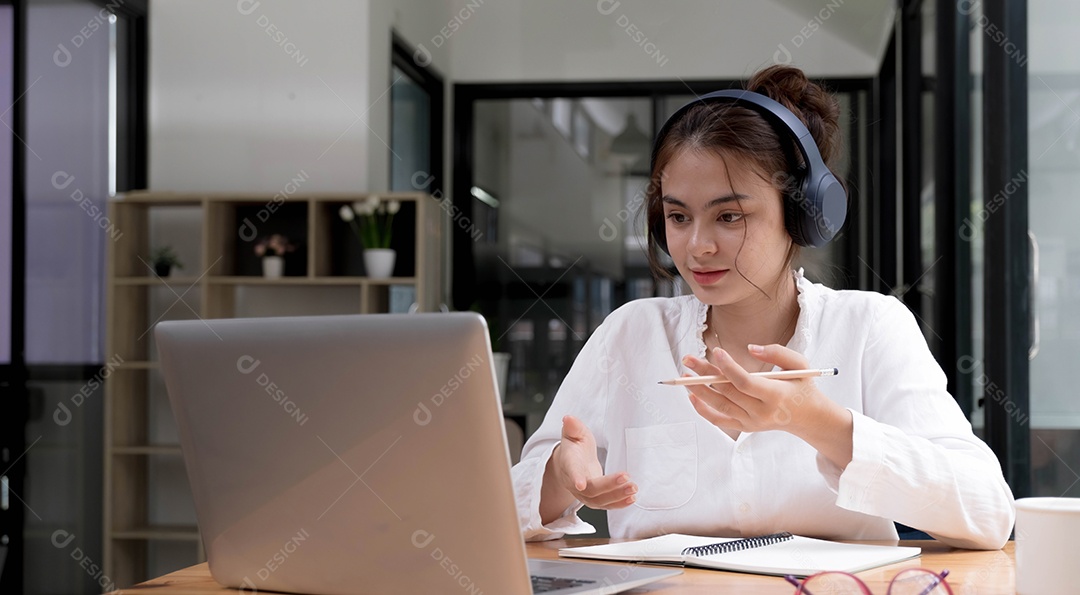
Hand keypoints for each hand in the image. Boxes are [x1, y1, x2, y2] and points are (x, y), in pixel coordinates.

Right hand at [551, 415, 636, 509]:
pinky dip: (619, 504)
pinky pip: (606, 505)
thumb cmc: (574, 447)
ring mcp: (585, 494)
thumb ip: (573, 427)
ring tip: (633, 488)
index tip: (581, 484)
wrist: (569, 465)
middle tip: (626, 477)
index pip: (571, 471)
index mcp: (569, 464)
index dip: (576, 477)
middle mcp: (574, 483)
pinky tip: (632, 498)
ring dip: (617, 496)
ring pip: (599, 500)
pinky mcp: (595, 499)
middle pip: (590, 489)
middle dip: (608, 485)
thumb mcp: (573, 434)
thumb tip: (568, 418)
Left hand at [681, 344, 836, 435]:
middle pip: (728, 392)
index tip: (715, 351)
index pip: (746, 382)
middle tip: (688, 359)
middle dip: (706, 374)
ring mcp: (752, 422)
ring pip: (720, 406)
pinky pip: (720, 421)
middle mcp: (762, 412)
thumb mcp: (799, 364)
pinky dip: (703, 410)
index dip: (729, 368)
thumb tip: (750, 348)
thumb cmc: (802, 385)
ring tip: (684, 376)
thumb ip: (776, 352)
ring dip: (699, 391)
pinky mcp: (745, 427)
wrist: (808, 417)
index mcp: (776, 395)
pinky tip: (691, 396)